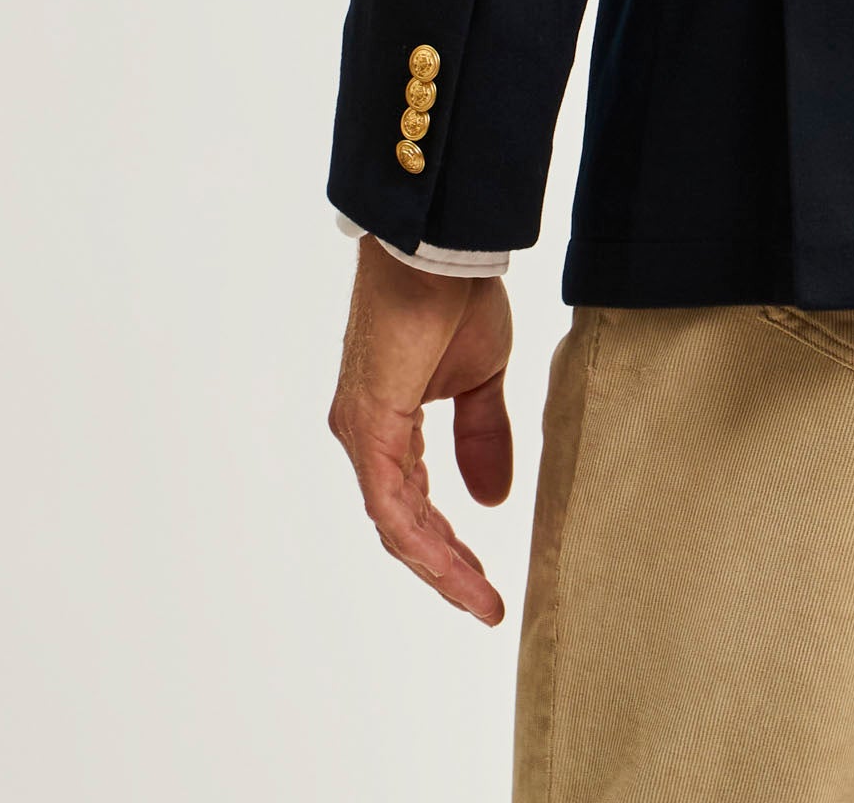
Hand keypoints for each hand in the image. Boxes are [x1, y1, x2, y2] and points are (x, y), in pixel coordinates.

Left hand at [328, 235, 514, 623]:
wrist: (438, 250)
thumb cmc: (454, 297)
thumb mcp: (481, 377)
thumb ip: (481, 436)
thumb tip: (491, 499)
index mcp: (387, 422)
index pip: (414, 502)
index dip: (449, 544)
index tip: (484, 581)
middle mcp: (365, 435)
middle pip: (403, 523)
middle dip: (446, 567)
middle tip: (486, 603)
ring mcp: (363, 434)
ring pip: (397, 523)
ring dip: (440, 565)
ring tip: (480, 598)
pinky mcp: (369, 428)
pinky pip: (393, 506)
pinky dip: (424, 543)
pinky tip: (455, 567)